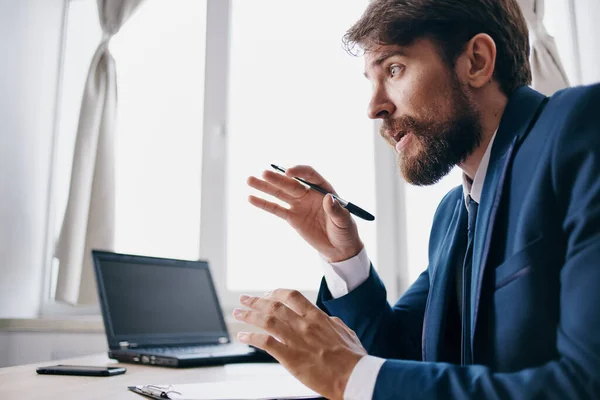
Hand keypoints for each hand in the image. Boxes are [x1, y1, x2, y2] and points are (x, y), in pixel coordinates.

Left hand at [233, 289, 366, 399]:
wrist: (354, 376)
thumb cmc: (353, 358)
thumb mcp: (346, 333)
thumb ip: (333, 324)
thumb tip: (328, 319)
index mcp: (318, 317)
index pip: (292, 296)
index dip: (276, 292)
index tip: (267, 294)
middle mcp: (304, 324)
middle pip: (274, 305)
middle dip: (256, 301)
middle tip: (244, 299)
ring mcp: (296, 339)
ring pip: (266, 320)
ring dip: (249, 315)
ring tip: (237, 313)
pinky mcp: (289, 357)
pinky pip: (264, 342)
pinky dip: (251, 338)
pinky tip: (242, 337)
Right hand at [247, 165, 362, 261]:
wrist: (339, 247)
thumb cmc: (345, 231)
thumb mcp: (344, 221)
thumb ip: (336, 210)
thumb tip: (328, 198)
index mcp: (323, 190)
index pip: (310, 175)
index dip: (299, 171)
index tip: (289, 172)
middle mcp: (309, 194)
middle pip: (290, 183)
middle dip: (277, 178)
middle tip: (264, 173)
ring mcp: (299, 205)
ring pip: (280, 193)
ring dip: (265, 187)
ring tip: (250, 180)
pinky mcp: (292, 217)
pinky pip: (276, 209)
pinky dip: (264, 204)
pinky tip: (251, 198)